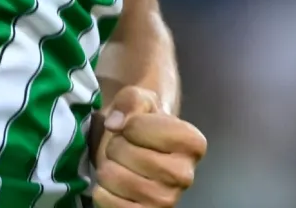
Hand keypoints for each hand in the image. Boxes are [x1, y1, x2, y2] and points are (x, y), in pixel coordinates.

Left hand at [90, 85, 205, 207]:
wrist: (139, 148)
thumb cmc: (141, 122)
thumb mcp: (138, 99)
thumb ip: (130, 102)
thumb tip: (114, 124)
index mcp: (192, 143)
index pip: (137, 128)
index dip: (128, 124)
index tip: (135, 127)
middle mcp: (186, 175)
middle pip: (128, 154)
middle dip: (116, 146)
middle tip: (125, 146)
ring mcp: (168, 200)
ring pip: (116, 178)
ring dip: (108, 168)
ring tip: (120, 164)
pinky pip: (111, 205)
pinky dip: (103, 193)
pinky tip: (114, 185)